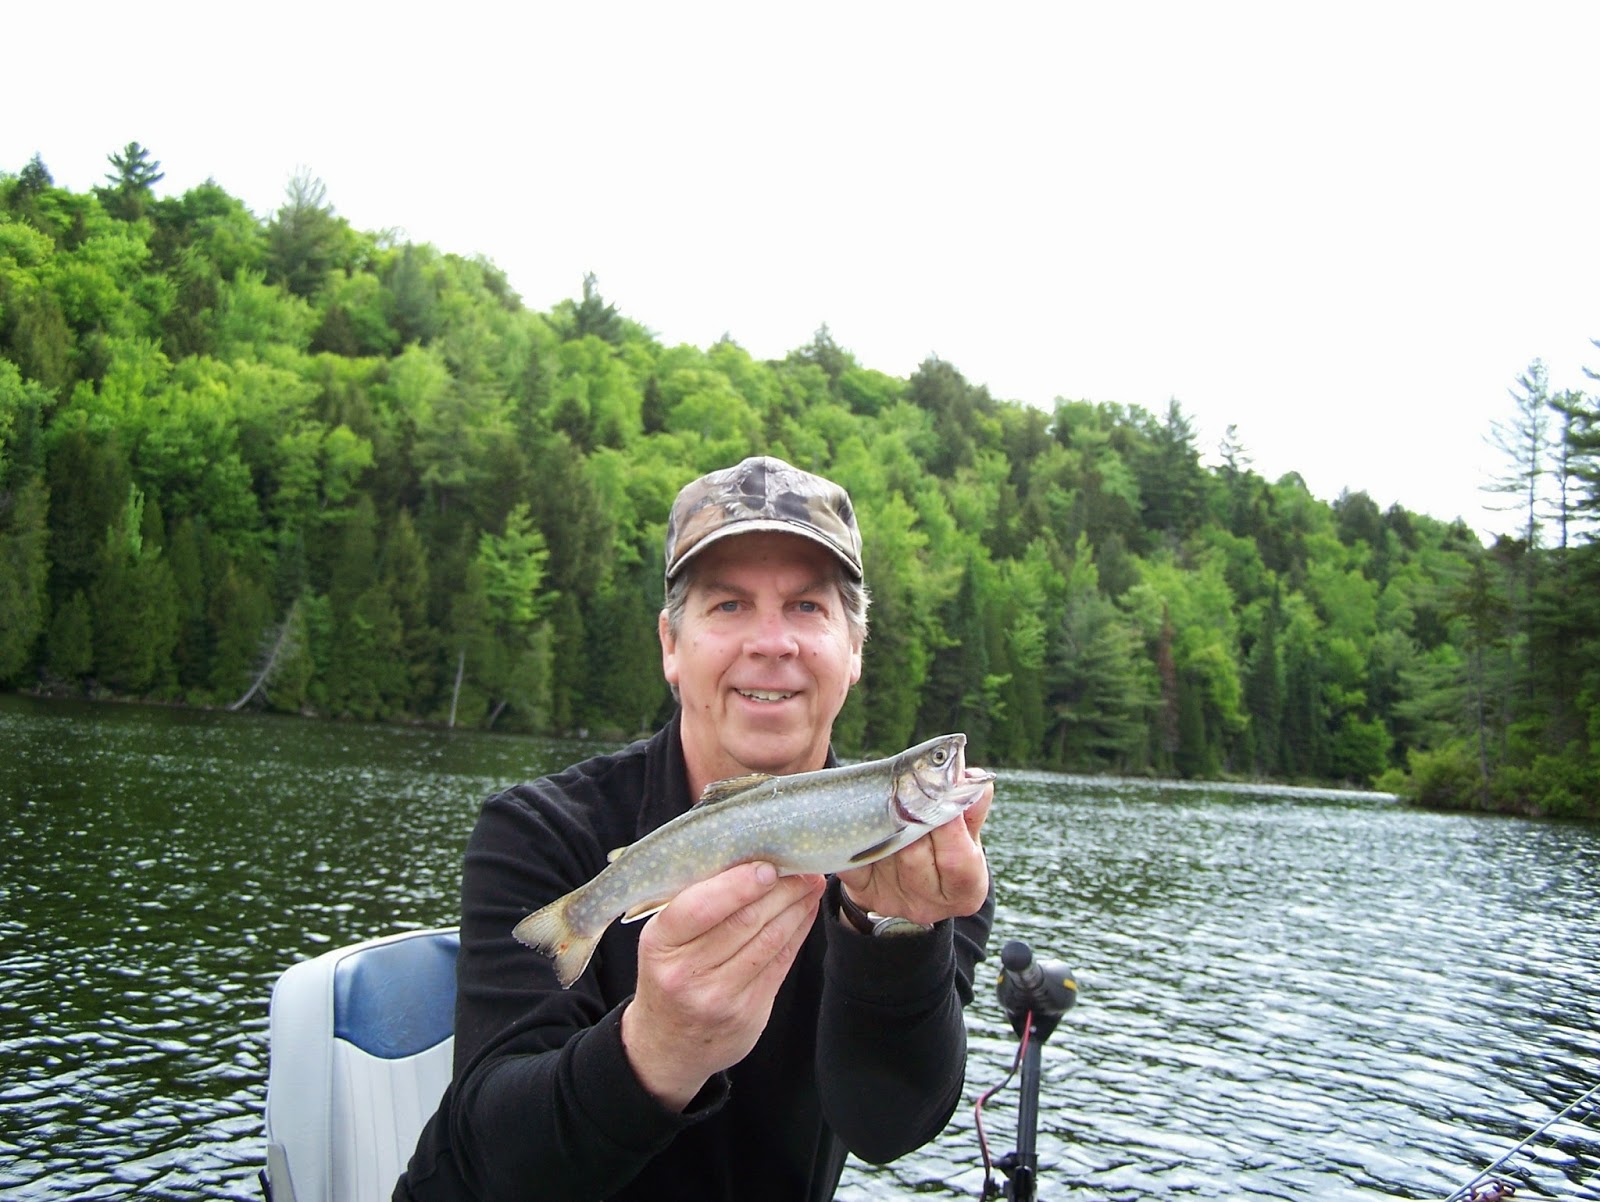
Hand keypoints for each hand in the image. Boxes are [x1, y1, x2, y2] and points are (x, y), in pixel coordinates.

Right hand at [620, 861, 824, 1110]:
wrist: (668, 1045)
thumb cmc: (669, 974)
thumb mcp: (665, 939)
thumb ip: (697, 904)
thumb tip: (750, 861)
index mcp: (659, 944)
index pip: (700, 906)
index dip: (739, 884)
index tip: (768, 865)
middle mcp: (686, 973)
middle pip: (744, 920)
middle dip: (780, 889)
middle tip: (802, 866)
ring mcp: (718, 996)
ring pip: (768, 940)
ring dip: (796, 907)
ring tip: (810, 884)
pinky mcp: (748, 1013)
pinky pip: (781, 963)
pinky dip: (798, 932)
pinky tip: (805, 912)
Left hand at [837, 773, 991, 926]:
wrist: (910, 883)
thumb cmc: (945, 851)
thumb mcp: (967, 834)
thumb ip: (971, 809)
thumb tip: (970, 777)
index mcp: (964, 891)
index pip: (957, 861)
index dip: (950, 827)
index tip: (945, 792)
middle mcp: (929, 903)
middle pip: (914, 855)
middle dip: (911, 817)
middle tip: (909, 790)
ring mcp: (893, 900)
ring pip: (882, 851)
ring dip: (882, 821)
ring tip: (888, 800)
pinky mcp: (863, 892)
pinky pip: (852, 862)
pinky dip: (854, 836)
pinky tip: (861, 819)